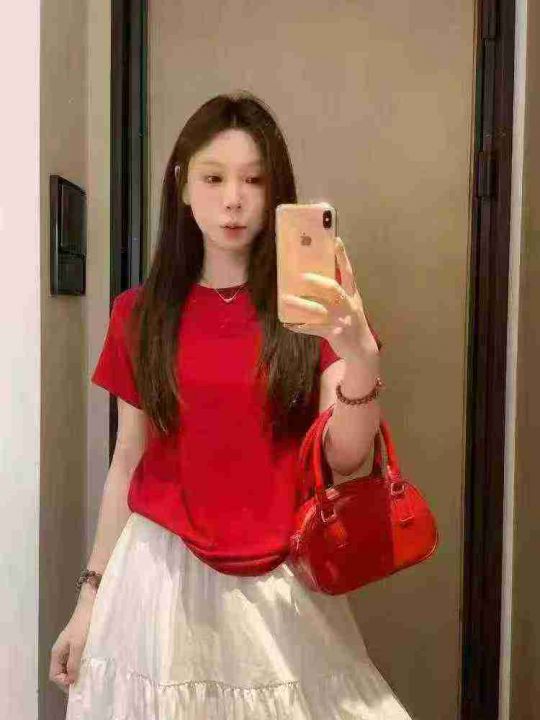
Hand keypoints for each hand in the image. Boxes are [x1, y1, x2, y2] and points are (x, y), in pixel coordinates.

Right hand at [49, 595, 94, 693]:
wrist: (90, 606)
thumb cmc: (83, 625)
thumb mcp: (78, 646)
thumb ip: (73, 663)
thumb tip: (71, 681)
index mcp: (57, 652)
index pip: (54, 675)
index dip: (63, 682)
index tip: (77, 683)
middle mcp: (60, 651)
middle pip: (61, 672)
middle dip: (70, 678)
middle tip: (84, 680)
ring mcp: (68, 647)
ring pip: (69, 666)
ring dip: (77, 671)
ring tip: (88, 673)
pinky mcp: (77, 643)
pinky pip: (76, 658)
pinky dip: (81, 663)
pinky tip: (90, 663)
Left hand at [280, 237, 378, 361]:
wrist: (361, 349)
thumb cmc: (350, 321)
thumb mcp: (349, 304)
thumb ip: (336, 293)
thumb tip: (311, 280)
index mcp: (352, 294)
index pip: (348, 272)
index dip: (342, 256)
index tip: (335, 240)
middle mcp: (349, 305)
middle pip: (333, 289)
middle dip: (317, 282)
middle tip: (301, 277)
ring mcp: (342, 319)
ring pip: (319, 309)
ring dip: (301, 304)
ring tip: (285, 299)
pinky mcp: (335, 333)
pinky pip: (314, 328)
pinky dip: (300, 326)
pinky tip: (289, 323)